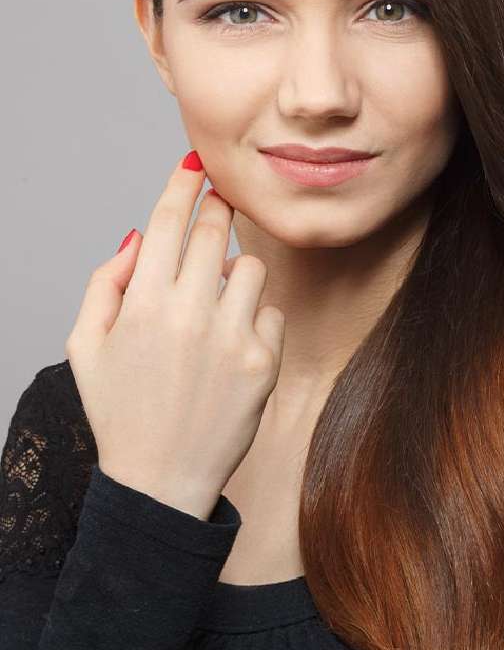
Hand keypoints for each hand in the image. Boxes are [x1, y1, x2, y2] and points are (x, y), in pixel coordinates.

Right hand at [65, 153, 285, 519]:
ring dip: (235, 273)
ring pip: (250, 268)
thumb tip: (140, 236)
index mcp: (142, 305)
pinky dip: (256, 320)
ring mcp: (231, 339)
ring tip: (216, 301)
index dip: (184, 184)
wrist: (161, 483)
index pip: (169, 219)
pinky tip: (233, 345)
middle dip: (217, 210)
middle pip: (214, 230)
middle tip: (217, 207)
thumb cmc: (120, 411)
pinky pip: (272, 312)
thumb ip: (106, 283)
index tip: (196, 165)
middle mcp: (189, 314)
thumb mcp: (86, 346)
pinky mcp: (264, 364)